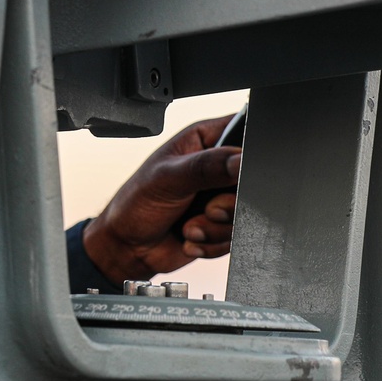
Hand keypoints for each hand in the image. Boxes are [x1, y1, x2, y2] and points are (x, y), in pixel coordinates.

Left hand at [82, 116, 240, 282]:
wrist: (128, 248)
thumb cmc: (135, 203)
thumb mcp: (169, 178)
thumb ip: (206, 167)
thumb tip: (240, 161)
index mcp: (204, 140)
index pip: (243, 133)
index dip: (246, 153)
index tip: (234, 174)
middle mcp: (217, 168)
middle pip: (253, 181)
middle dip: (229, 203)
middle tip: (206, 207)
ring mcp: (222, 198)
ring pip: (247, 213)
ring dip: (216, 227)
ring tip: (190, 224)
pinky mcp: (223, 225)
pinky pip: (236, 237)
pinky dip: (213, 243)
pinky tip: (191, 235)